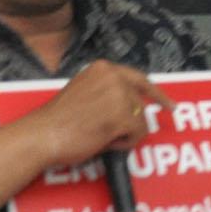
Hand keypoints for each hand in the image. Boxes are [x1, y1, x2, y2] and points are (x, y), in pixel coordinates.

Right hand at [29, 61, 172, 167]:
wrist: (42, 135)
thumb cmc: (58, 121)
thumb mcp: (85, 92)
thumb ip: (108, 91)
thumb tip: (135, 105)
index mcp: (103, 68)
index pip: (139, 79)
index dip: (156, 94)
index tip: (169, 105)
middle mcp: (114, 77)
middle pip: (140, 105)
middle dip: (130, 122)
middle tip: (114, 133)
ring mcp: (119, 95)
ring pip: (141, 121)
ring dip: (125, 133)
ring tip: (99, 135)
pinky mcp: (122, 116)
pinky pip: (138, 134)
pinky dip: (124, 143)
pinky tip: (104, 142)